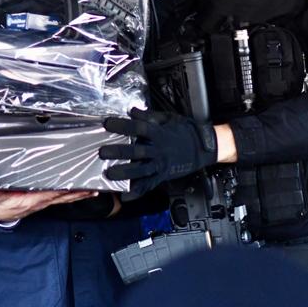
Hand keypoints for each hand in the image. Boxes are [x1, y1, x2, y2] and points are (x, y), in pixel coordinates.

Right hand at [0, 189, 96, 222]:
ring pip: (66, 199)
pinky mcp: (47, 202)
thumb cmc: (2, 204)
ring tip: (94, 191)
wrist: (2, 214)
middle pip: (63, 198)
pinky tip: (84, 192)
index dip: (60, 192)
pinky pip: (63, 199)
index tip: (71, 187)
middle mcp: (41, 202)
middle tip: (92, 189)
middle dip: (77, 193)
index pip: (48, 195)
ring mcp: (46, 203)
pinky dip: (75, 195)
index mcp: (31, 200)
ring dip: (80, 195)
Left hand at [99, 108, 217, 192]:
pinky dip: (138, 191)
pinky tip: (126, 196)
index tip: (107, 123)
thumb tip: (132, 111)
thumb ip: (149, 116)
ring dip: (125, 173)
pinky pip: (150, 184)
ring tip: (110, 175)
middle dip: (119, 152)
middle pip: (137, 151)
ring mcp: (162, 164)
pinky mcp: (164, 175)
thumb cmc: (186, 131)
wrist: (204, 147)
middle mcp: (159, 150)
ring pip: (141, 170)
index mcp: (159, 133)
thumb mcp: (169, 119)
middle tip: (103, 152)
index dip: (123, 125)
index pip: (138, 128)